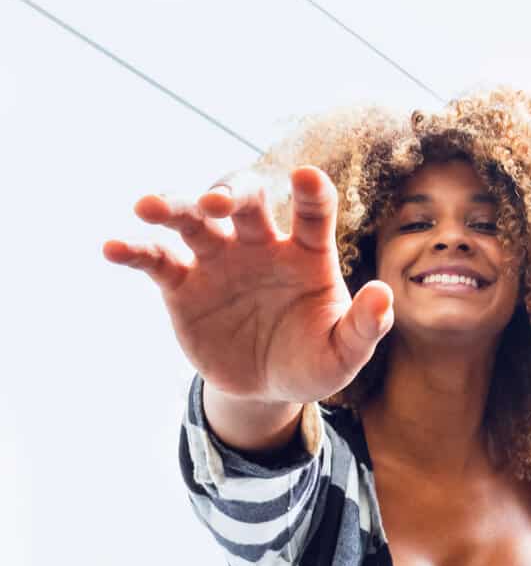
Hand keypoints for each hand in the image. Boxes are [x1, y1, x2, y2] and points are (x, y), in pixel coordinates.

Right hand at [103, 165, 392, 403]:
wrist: (267, 388)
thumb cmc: (313, 361)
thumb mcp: (343, 353)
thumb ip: (365, 326)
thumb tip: (384, 296)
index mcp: (308, 253)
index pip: (313, 211)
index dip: (312, 192)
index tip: (308, 176)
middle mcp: (261, 244)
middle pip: (245, 202)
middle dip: (230, 195)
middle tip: (217, 205)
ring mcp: (220, 260)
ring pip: (194, 220)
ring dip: (173, 206)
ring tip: (148, 206)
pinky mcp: (183, 284)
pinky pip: (156, 260)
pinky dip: (134, 251)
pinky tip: (112, 248)